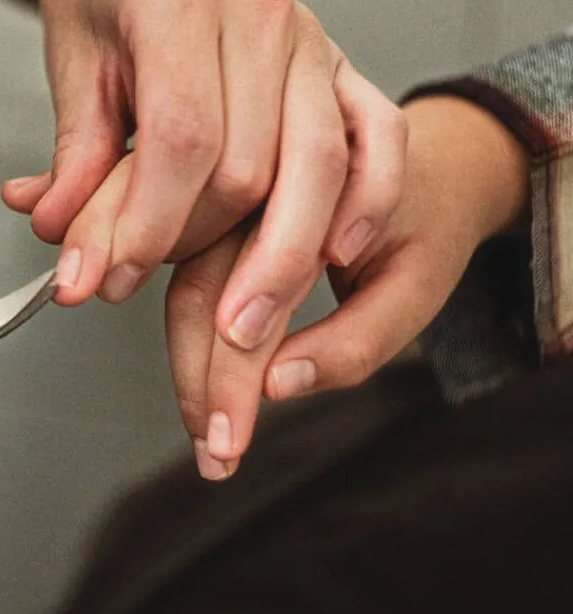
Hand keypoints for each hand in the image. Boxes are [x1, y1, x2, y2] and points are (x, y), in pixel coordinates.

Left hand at [3, 0, 406, 332]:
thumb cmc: (106, 3)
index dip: (145, 223)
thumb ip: (75, 169)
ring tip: (239, 322)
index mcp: (180, 0)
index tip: (107, 274)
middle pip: (248, 165)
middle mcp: (260, 12)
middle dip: (193, 246)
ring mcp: (313, 38)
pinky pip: (379, 141)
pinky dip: (364, 204)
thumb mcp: (73, 73)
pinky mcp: (343, 66)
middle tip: (141, 289)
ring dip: (278, 258)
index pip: (181, 137)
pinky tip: (336, 254)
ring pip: (316, 167)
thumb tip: (72, 259)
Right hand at [166, 94, 528, 476]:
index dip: (231, 380)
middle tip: (213, 455)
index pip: (253, 301)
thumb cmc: (425, 227)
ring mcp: (233, 188)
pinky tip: (192, 372)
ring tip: (202, 429)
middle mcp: (259, 183)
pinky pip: (183, 261)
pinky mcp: (219, 201)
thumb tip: (273, 387)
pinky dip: (184, 325)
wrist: (430, 158)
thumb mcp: (417, 289)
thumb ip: (353, 343)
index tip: (228, 447)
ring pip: (183, 278)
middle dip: (198, 380)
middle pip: (201, 290)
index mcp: (315, 201)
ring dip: (184, 358)